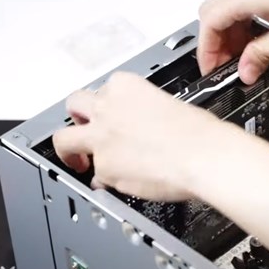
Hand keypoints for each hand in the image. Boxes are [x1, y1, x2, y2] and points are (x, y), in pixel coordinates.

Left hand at [52, 72, 223, 201]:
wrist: (204, 156)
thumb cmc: (198, 133)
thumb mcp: (170, 105)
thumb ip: (143, 114)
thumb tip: (138, 131)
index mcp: (125, 86)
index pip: (104, 90)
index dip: (108, 105)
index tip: (112, 113)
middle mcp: (107, 108)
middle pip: (74, 105)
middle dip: (77, 118)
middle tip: (82, 128)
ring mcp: (100, 138)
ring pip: (64, 139)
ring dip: (69, 149)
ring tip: (76, 160)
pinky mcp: (104, 168)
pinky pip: (95, 174)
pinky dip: (105, 179)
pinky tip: (118, 181)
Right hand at [197, 0, 268, 83]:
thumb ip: (261, 57)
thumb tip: (246, 71)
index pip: (209, 24)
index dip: (207, 51)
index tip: (212, 69)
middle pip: (213, 14)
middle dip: (216, 43)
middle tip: (228, 66)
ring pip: (227, 8)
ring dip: (231, 33)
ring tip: (246, 58)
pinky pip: (243, 1)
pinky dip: (243, 21)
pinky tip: (257, 39)